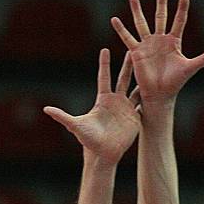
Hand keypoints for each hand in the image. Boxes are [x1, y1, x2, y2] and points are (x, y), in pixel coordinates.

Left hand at [43, 49, 140, 164]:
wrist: (103, 153)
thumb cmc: (89, 140)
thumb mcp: (75, 126)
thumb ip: (62, 116)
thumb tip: (46, 108)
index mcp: (102, 100)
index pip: (104, 78)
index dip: (104, 64)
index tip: (105, 49)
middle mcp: (115, 101)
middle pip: (122, 79)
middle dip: (127, 65)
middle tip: (133, 50)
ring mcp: (126, 109)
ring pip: (135, 89)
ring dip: (141, 78)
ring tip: (148, 66)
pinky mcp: (134, 118)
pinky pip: (143, 104)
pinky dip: (149, 97)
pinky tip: (157, 88)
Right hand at [111, 0, 203, 102]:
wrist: (160, 95)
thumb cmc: (175, 83)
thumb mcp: (190, 68)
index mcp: (174, 42)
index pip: (179, 22)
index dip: (181, 10)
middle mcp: (160, 40)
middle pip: (160, 17)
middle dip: (161, 4)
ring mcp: (147, 45)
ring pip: (141, 23)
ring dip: (137, 10)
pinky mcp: (136, 52)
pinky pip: (127, 38)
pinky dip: (121, 29)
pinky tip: (114, 19)